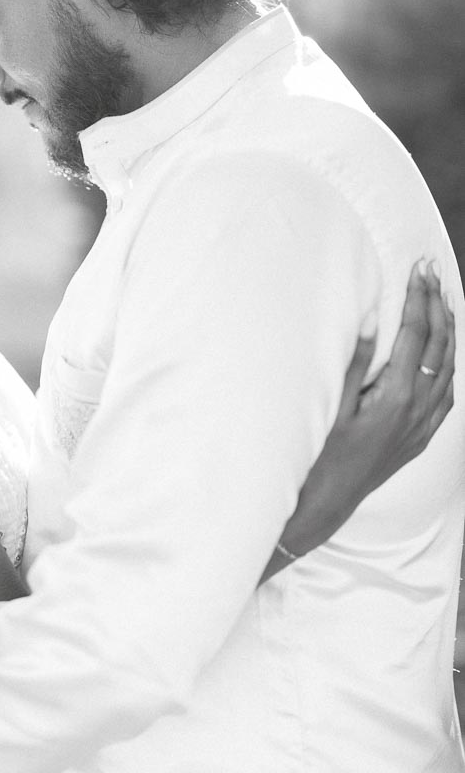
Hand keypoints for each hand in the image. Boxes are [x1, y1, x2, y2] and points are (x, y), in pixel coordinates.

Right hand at [279, 260, 453, 559]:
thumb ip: (356, 361)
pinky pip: (447, 395)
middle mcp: (418, 409)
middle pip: (440, 346)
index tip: (420, 270)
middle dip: (438, 305)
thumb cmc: (322, 455)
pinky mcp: (420, 437)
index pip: (417, 334)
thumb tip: (372, 320)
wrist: (326, 502)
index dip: (420, 298)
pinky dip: (448, 367)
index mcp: (396, 396)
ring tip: (442, 303)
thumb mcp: (333, 404)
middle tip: (432, 274)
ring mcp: (423, 425)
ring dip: (448, 332)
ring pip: (449, 368)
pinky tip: (443, 356)